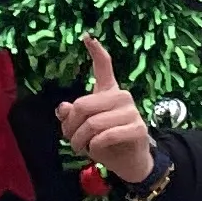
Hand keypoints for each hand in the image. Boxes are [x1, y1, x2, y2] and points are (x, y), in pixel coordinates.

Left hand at [56, 41, 157, 184]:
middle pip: (83, 105)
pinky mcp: (138, 128)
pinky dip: (95, 146)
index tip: (87, 36)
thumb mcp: (83, 129)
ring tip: (81, 148)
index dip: (96, 51)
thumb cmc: (105, 142)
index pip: (104, 67)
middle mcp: (121, 97)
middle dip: (70, 127)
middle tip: (70, 140)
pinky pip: (106, 135)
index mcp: (109, 92)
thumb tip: (63, 108)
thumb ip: (72, 116)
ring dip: (80, 140)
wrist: (129, 163)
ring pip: (93, 123)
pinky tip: (96, 150)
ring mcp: (131, 111)